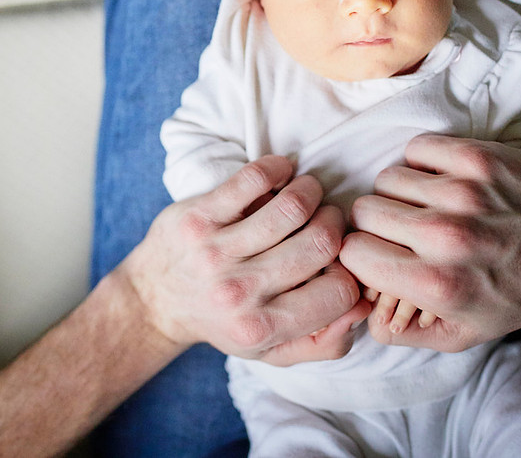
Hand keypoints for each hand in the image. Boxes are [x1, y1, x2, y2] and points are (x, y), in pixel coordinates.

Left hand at [121, 155, 367, 362]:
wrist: (155, 299)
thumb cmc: (224, 320)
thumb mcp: (273, 351)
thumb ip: (325, 342)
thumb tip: (364, 306)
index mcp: (261, 327)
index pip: (340, 291)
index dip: (349, 270)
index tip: (337, 258)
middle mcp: (238, 293)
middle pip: (321, 243)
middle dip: (334, 224)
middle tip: (326, 220)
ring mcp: (214, 252)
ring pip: (292, 207)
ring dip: (310, 192)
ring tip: (306, 195)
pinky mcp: (197, 217)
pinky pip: (252, 179)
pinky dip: (278, 168)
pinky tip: (282, 174)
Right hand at [340, 134, 520, 351]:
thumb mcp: (465, 334)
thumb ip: (407, 334)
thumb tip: (364, 317)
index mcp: (435, 284)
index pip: (353, 253)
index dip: (363, 253)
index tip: (379, 251)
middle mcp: (445, 237)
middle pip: (364, 211)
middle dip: (377, 222)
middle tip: (403, 228)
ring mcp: (464, 192)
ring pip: (388, 178)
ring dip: (401, 191)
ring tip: (428, 204)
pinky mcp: (481, 158)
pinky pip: (418, 148)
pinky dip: (424, 162)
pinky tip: (443, 179)